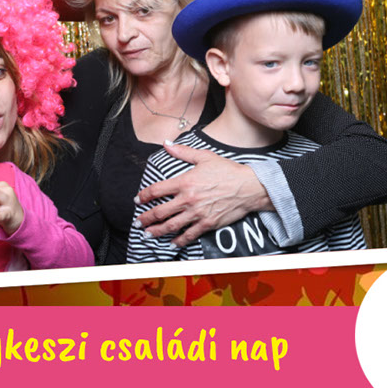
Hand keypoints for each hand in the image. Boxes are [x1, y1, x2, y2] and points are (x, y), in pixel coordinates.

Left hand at [135, 144, 270, 246]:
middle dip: (145, 219)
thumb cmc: (228, 171)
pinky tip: (171, 243)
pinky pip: (189, 235)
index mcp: (185, 182)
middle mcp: (188, 199)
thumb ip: (183, 151)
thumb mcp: (205, 157)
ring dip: (156, 231)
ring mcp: (197, 213)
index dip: (144, 196)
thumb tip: (166, 144)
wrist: (249, 187)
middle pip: (160, 212)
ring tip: (148, 234)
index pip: (157, 190)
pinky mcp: (207, 223)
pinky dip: (178, 241)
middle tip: (138, 223)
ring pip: (171, 225)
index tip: (138, 200)